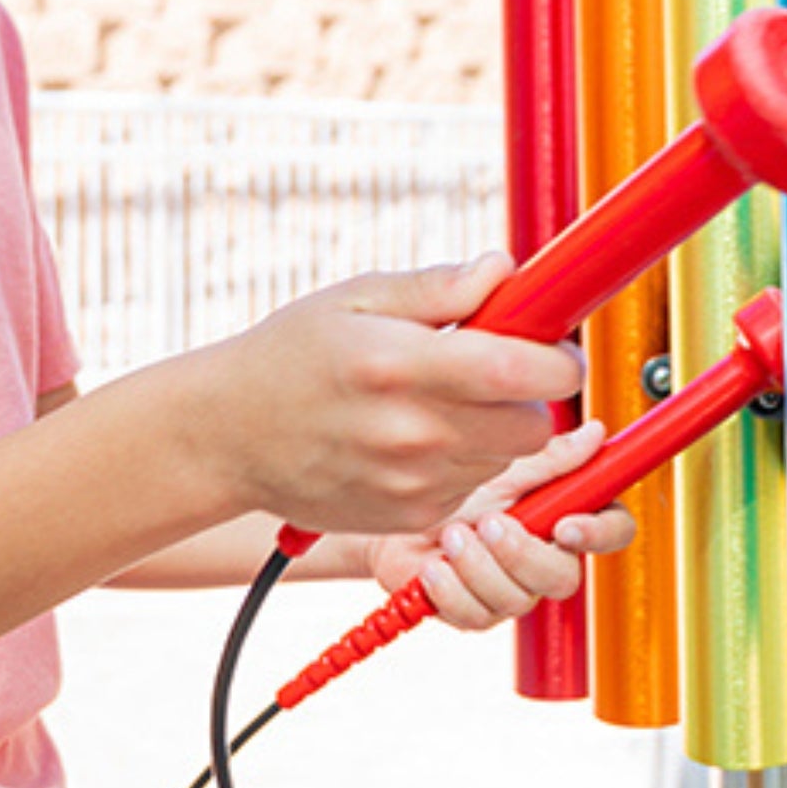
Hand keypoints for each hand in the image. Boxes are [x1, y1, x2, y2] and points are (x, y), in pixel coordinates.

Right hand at [208, 252, 584, 540]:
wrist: (229, 436)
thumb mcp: (357, 299)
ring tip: (444, 400)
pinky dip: (465, 460)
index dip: (557, 358)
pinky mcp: (408, 517)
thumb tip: (504, 270)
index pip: (522, 372)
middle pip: (533, 425)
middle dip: (530, 394)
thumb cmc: (291, 355)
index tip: (553, 345)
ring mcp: (412, 484)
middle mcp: (413, 434)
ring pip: (507, 458)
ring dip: (497, 428)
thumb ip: (439, 288)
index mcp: (403, 366)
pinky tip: (419, 435)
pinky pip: (473, 486)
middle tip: (495, 368)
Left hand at [367, 417, 637, 630]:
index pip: (612, 528)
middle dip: (522, 553)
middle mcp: (544, 556)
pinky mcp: (476, 612)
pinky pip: (476, 617)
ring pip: (518, 600)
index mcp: (562, 513)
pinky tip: (434, 565)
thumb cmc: (453, 485)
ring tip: (453, 534)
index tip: (567, 525)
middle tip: (490, 522)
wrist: (394, 516)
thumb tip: (595, 433)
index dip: (600, 532)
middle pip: (565, 577)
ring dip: (478, 566)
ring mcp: (512, 589)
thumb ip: (549, 456)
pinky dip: (451, 589)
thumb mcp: (502, 463)